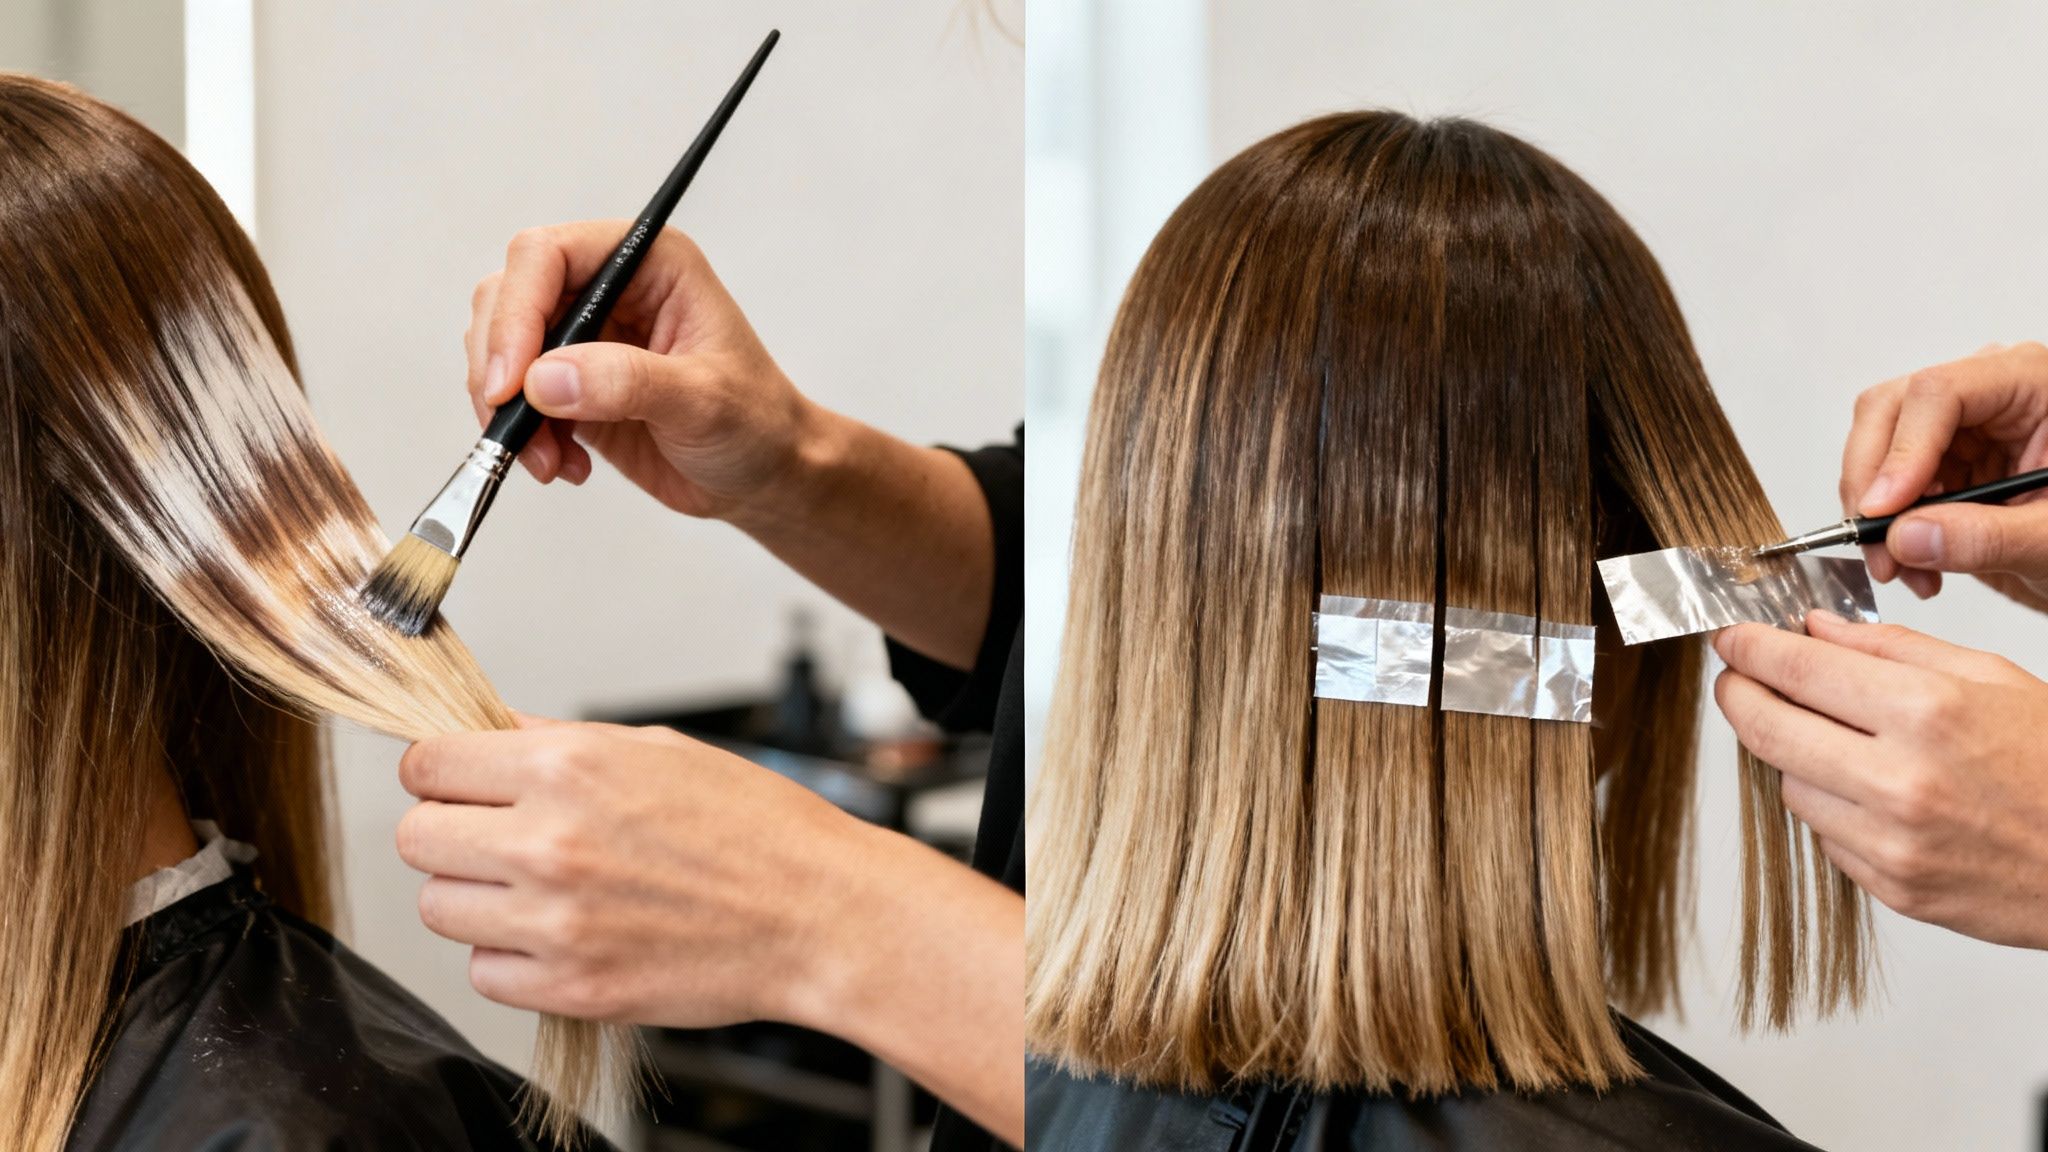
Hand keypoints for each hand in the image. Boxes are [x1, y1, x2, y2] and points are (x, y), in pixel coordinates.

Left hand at [395, 717, 1027, 1142]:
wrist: (821, 914)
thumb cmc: (757, 828)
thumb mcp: (658, 749)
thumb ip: (559, 741)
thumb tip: (490, 731)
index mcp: (569, 766)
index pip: (428, 763)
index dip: (441, 773)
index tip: (459, 785)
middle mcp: (550, 841)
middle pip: (418, 839)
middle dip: (452, 835)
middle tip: (498, 839)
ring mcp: (555, 921)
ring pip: (439, 909)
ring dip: (478, 899)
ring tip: (539, 891)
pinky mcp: (570, 987)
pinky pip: (485, 973)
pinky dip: (512, 958)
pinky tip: (565, 935)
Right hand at [464, 221, 826, 524]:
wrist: (766, 476)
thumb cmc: (758, 423)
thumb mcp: (703, 400)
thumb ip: (627, 382)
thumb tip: (544, 378)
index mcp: (649, 263)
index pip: (549, 255)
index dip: (517, 312)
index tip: (510, 381)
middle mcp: (610, 288)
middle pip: (510, 296)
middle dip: (499, 365)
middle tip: (511, 425)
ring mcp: (586, 337)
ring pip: (501, 350)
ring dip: (507, 410)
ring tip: (548, 461)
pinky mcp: (571, 386)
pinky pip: (516, 400)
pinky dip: (523, 436)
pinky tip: (564, 467)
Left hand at [1712, 611, 2047, 949]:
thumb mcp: (1992, 679)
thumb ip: (1894, 649)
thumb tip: (1817, 627)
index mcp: (1926, 712)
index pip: (1795, 667)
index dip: (1748, 647)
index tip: (1731, 636)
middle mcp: (1898, 778)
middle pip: (1764, 727)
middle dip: (1738, 692)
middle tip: (1736, 676)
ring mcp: (1890, 841)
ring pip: (1788, 782)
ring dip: (1792, 752)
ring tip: (1831, 735)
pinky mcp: (1890, 886)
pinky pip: (1823, 833)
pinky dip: (1830, 804)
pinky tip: (1867, 788)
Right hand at [1840, 341, 2047, 609]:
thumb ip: (1988, 537)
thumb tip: (1906, 536)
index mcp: (2033, 384)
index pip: (1940, 393)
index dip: (1902, 451)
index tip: (1884, 511)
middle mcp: (1989, 393)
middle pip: (1892, 412)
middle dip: (1873, 485)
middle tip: (1878, 545)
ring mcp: (1961, 426)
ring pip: (1876, 448)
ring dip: (1876, 514)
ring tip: (1902, 567)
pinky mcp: (1944, 461)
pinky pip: (1886, 486)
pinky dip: (1887, 530)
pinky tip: (1915, 564)